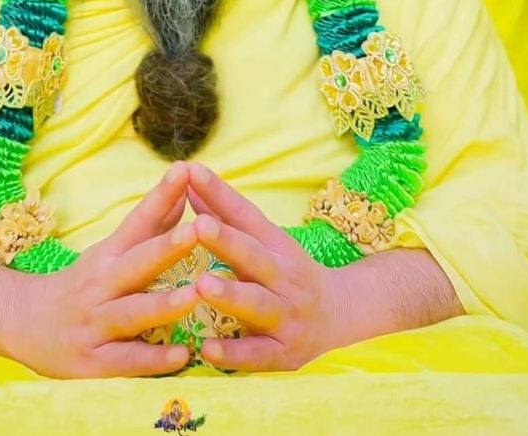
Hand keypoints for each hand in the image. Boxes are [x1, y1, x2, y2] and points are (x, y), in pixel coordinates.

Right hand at [0, 161, 200, 377]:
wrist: (21, 321)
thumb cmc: (81, 283)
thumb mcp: (110, 251)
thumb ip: (149, 227)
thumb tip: (185, 193)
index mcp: (110, 253)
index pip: (138, 219)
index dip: (161, 196)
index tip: (184, 170)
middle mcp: (102, 283)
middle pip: (138, 263)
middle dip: (167, 246)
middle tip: (198, 230)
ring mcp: (96, 322)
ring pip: (132, 312)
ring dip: (164, 304)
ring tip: (194, 294)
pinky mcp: (93, 361)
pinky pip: (127, 360)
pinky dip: (153, 360)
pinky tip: (182, 356)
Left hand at [187, 163, 341, 371]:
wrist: (339, 314)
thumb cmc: (286, 271)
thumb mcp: (263, 240)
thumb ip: (224, 214)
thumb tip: (188, 178)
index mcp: (276, 245)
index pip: (246, 215)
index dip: (220, 193)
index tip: (193, 172)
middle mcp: (284, 277)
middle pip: (254, 256)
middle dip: (227, 241)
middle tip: (198, 225)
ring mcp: (286, 316)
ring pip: (257, 305)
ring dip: (230, 295)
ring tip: (202, 285)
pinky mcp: (283, 354)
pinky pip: (257, 355)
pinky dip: (233, 354)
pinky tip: (208, 349)